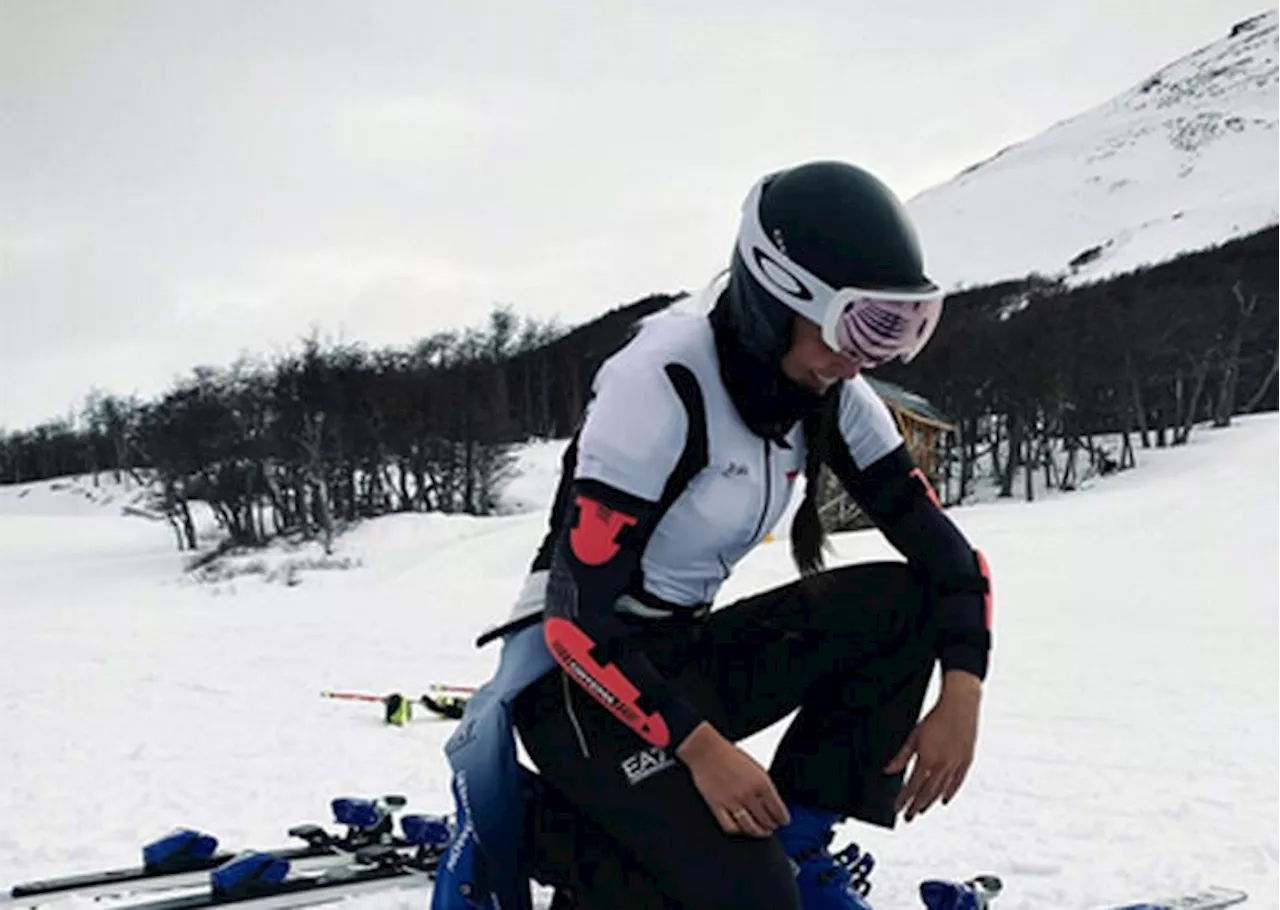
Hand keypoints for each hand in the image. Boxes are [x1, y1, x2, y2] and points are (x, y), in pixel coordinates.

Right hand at [676, 722, 790, 837]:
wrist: (706, 750)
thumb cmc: (730, 755)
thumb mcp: (756, 767)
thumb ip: (765, 786)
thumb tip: (773, 803)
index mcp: (761, 782)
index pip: (778, 810)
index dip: (783, 819)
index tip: (783, 821)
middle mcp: (748, 793)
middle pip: (765, 821)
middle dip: (771, 826)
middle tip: (772, 826)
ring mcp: (732, 801)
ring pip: (750, 828)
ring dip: (758, 832)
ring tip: (760, 832)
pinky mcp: (716, 806)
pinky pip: (730, 827)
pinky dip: (738, 830)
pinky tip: (741, 828)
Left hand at [884, 671, 980, 821]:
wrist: (959, 706)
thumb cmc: (935, 719)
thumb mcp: (914, 736)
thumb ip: (901, 756)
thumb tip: (888, 770)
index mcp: (927, 759)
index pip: (912, 786)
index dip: (903, 799)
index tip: (897, 809)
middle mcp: (942, 765)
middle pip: (926, 793)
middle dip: (915, 806)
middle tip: (908, 817)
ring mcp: (956, 765)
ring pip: (941, 790)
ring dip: (930, 802)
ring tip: (921, 810)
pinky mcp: (967, 761)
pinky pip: (957, 783)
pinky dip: (950, 793)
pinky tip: (943, 801)